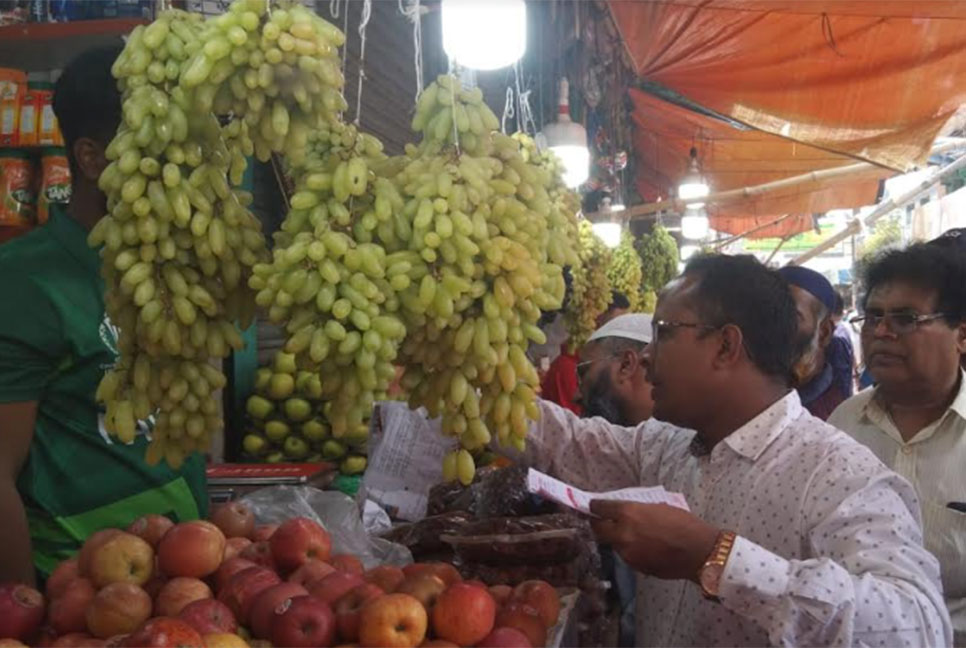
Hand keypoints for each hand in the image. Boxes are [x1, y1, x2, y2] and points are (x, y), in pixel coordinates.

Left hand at [589, 500, 719, 581]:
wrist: (699, 551)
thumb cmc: (683, 523)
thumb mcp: (658, 507)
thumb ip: (637, 510)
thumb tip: (626, 512)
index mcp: (628, 513)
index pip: (600, 508)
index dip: (595, 506)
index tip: (593, 506)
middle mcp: (622, 533)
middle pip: (598, 529)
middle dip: (598, 524)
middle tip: (602, 522)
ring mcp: (627, 552)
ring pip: (613, 544)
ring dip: (616, 539)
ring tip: (628, 536)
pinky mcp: (635, 566)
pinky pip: (626, 556)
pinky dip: (630, 551)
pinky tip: (642, 548)